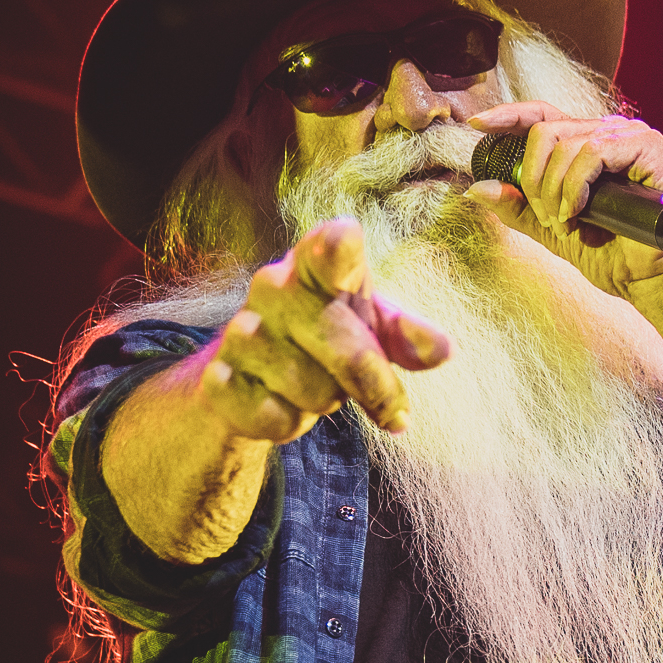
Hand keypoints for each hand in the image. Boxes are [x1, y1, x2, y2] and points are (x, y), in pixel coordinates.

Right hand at [199, 218, 449, 443]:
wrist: (254, 376)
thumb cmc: (331, 335)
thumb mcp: (375, 328)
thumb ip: (407, 335)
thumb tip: (443, 349)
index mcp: (315, 264)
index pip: (328, 246)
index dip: (336, 246)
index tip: (345, 240)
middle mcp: (273, 287)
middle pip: (346, 348)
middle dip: (376, 386)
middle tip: (394, 409)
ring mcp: (241, 332)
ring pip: (313, 390)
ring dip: (327, 401)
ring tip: (318, 387)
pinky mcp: (218, 380)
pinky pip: (274, 417)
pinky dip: (289, 422)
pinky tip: (281, 404)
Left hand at [463, 101, 662, 297]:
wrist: (652, 280)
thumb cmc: (613, 255)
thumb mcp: (553, 231)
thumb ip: (519, 210)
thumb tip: (478, 189)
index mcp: (586, 145)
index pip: (542, 115)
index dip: (508, 115)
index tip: (478, 125)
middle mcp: (607, 133)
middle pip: (545, 131)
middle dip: (533, 180)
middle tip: (546, 216)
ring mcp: (629, 136)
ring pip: (566, 142)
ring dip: (554, 189)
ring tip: (566, 221)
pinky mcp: (647, 146)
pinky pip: (593, 152)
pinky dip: (577, 184)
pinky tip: (580, 210)